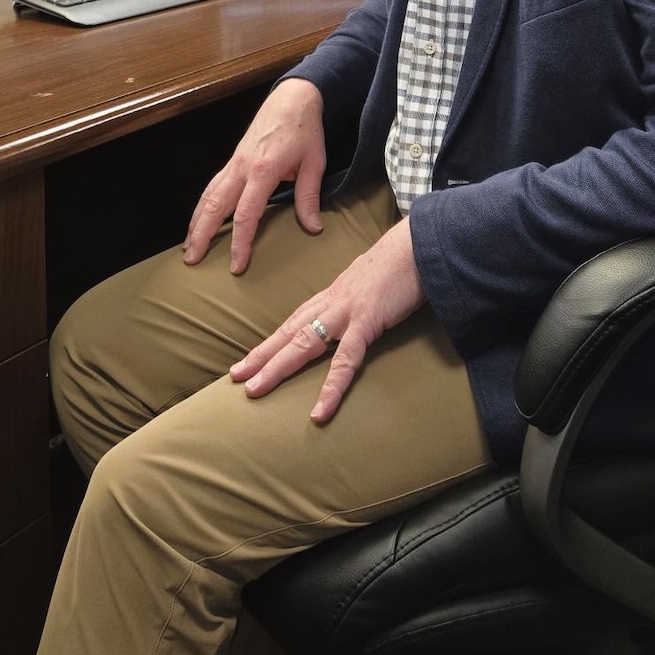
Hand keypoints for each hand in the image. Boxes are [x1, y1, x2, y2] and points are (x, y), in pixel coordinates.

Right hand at [183, 78, 325, 270]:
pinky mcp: (232, 160)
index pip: (246, 214)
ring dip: (195, 222)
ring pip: (207, 195)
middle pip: (215, 206)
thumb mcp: (314, 163)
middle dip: (201, 235)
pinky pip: (212, 186)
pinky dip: (202, 205)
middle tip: (192, 262)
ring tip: (188, 246)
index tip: (236, 265)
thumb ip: (308, 196)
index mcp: (263, 170)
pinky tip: (198, 220)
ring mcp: (234, 162)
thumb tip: (313, 228)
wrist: (292, 99)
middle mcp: (242, 167)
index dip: (240, 242)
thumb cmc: (305, 130)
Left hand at [229, 217, 424, 421]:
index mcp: (334, 296)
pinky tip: (320, 411)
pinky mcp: (367, 321)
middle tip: (235, 378)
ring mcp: (347, 312)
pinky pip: (346, 361)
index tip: (249, 360)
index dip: (271, 342)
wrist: (419, 243)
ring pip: (304, 344)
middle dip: (261, 356)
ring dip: (278, 367)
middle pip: (290, 333)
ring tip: (255, 390)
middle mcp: (332, 303)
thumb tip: (354, 317)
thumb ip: (358, 302)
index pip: (295, 322)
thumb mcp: (371, 285)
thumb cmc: (401, 264)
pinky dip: (331, 387)